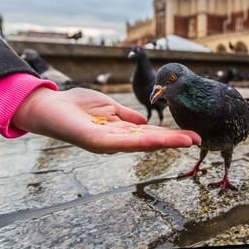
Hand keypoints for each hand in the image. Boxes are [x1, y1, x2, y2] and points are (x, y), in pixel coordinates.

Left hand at [12, 87, 200, 153]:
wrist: (50, 106)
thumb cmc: (77, 106)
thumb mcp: (108, 108)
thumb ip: (126, 116)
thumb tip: (146, 122)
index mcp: (120, 131)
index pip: (150, 134)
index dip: (170, 135)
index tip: (191, 135)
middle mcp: (116, 140)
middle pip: (150, 141)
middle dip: (174, 140)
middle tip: (198, 140)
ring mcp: (107, 142)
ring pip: (141, 143)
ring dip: (165, 142)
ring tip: (187, 141)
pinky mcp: (95, 140)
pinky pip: (122, 141)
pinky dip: (141, 141)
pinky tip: (158, 140)